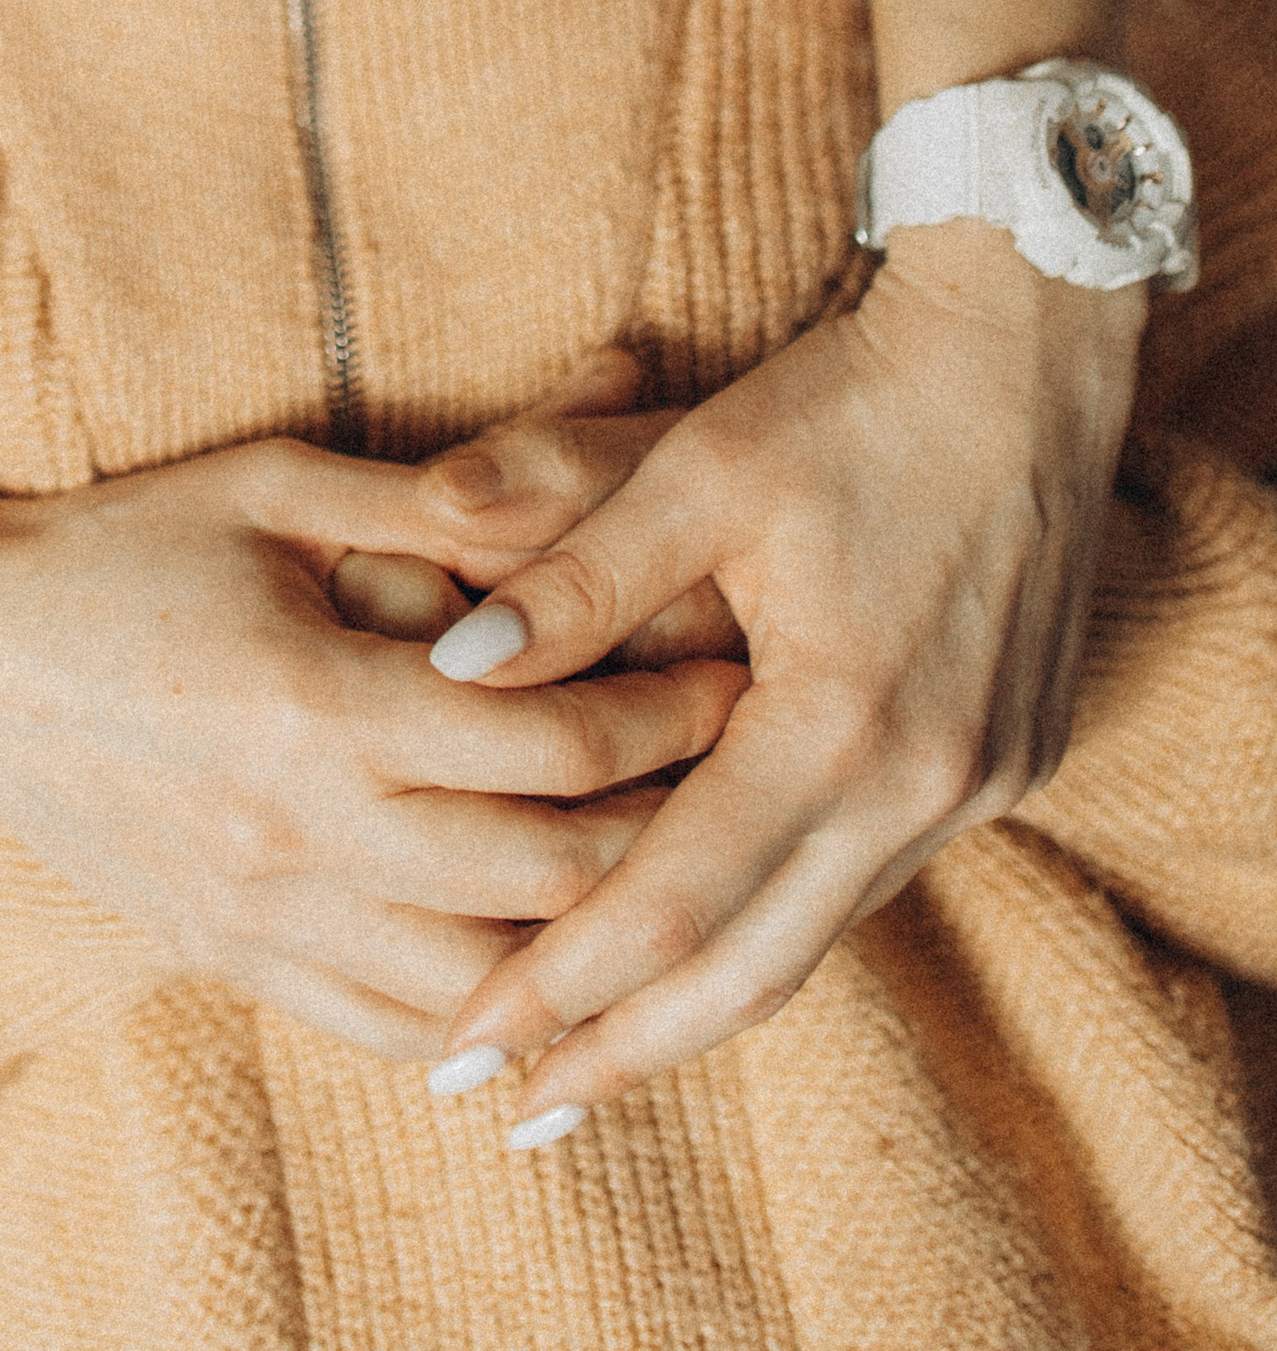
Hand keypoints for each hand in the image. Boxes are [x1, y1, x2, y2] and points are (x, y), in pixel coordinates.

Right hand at [0, 427, 744, 1060]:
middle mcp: (301, 835)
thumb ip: (433, 495)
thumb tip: (590, 453)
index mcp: (316, 704)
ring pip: (486, 989)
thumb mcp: (274, 484)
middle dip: (668, 832)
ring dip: (592, 947)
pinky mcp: (237, 962)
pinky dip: (492, 1020)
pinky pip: (397, 1033)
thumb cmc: (126, 542)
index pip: (547, 742)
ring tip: (670, 879)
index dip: (664, 712)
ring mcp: (267, 919)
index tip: (740, 671)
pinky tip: (551, 973)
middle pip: (546, 880)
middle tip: (745, 780)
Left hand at [399, 236, 1140, 1128]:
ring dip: (701, 1003)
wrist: (1024, 360)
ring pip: (816, 938)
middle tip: (512, 1106)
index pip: (676, 899)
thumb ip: (569, 570)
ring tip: (588, 1057)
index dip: (565, 977)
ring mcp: (975, 783)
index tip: (468, 1038)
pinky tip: (703, 947)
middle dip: (626, 1046)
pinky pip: (864, 884)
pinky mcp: (1000, 764)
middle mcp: (922, 783)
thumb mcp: (699, 464)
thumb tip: (443, 662)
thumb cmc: (848, 399)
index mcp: (842, 721)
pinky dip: (773, 928)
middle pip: (752, 967)